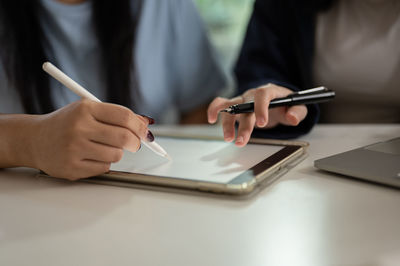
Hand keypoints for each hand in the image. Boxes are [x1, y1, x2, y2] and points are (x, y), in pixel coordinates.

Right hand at [30, 99, 150, 179]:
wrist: (34, 140)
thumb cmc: (66, 124)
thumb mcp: (88, 111)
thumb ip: (115, 115)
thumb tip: (145, 123)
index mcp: (85, 109)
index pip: (124, 116)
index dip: (139, 125)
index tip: (144, 131)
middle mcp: (79, 128)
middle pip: (124, 137)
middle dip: (135, 142)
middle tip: (134, 143)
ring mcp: (74, 149)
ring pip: (116, 155)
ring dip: (117, 153)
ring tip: (103, 148)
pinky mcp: (72, 168)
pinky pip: (104, 167)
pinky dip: (103, 163)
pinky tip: (90, 156)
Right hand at [207, 83, 306, 146]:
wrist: (276, 101)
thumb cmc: (286, 104)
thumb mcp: (297, 107)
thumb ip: (297, 112)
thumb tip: (292, 118)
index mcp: (269, 91)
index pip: (263, 95)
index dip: (261, 108)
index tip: (261, 123)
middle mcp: (253, 94)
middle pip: (245, 106)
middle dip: (243, 125)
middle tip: (242, 140)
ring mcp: (242, 99)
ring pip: (230, 107)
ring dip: (227, 124)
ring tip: (229, 139)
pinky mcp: (235, 106)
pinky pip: (221, 104)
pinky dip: (214, 109)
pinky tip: (210, 120)